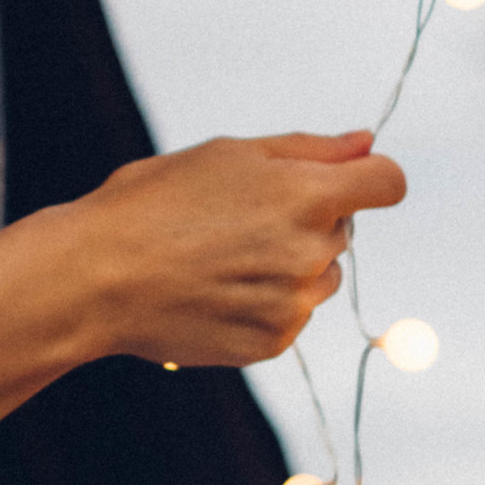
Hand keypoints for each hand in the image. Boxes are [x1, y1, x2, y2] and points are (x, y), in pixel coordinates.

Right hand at [73, 130, 405, 370]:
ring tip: (224, 254)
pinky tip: (216, 288)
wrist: (96, 278)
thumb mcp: (229, 154)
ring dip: (291, 261)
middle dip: (308, 217)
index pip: (387, 183)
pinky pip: (292, 313)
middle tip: (239, 215)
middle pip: (344, 228)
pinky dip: (265, 300)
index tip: (344, 179)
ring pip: (320, 274)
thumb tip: (366, 142)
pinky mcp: (273, 342)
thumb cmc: (154, 203)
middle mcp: (311, 254)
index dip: (369, 176)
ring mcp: (294, 305)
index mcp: (306, 196)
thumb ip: (308, 150)